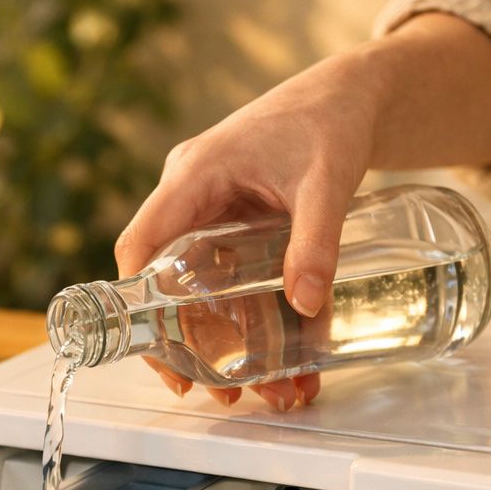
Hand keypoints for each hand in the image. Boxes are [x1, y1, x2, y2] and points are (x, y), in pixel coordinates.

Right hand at [115, 13, 490, 410]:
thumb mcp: (326, 182)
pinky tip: (283, 357)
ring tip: (264, 388)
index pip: (141, 245)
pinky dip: (250, 320)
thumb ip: (316, 241)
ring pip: (201, 290)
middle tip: (219, 391)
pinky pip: (228, 281)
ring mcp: (210, 213)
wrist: (351, 98)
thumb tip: (305, 304)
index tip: (161, 350)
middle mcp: (191, 197)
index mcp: (193, 176)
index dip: (139, 302)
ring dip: (226, 342)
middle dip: (192, 344)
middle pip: (168, 282)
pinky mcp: (235, 227)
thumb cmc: (329, 120)